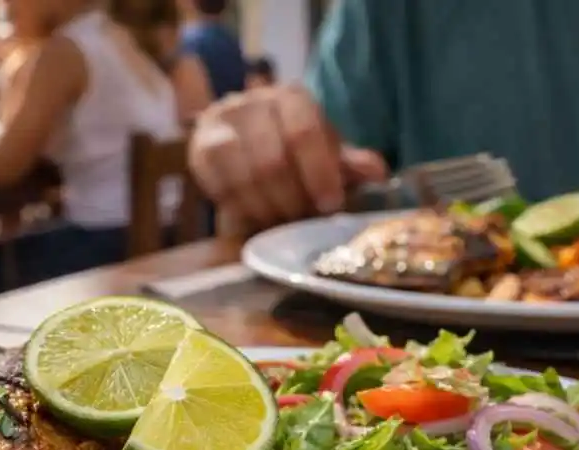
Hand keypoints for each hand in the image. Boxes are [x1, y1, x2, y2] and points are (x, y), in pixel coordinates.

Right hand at [188, 84, 387, 231]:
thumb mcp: (328, 157)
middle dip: (292, 200)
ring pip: (243, 176)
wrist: (248, 145)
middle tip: (302, 222)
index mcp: (292, 98)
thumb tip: (378, 172)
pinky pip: (219, 186)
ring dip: (267, 209)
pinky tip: (256, 215)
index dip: (319, 173)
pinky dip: (242, 209)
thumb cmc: (297, 154)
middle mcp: (253, 102)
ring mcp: (222, 122)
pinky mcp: (200, 147)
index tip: (329, 205)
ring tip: (280, 222)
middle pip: (272, 161)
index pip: (304, 133)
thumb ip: (350, 165)